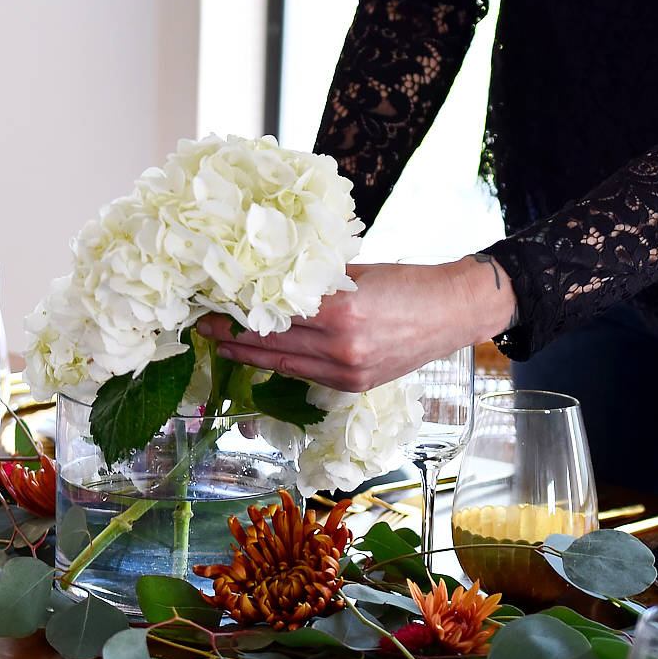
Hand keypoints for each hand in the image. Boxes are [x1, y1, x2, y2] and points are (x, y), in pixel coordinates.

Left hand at [194, 258, 513, 392]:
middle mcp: (341, 346)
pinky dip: (282, 363)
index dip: (238, 311)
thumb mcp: (358, 273)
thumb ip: (316, 282)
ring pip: (284, 363)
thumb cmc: (408, 282)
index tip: (212, 304)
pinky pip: (306, 373)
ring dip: (249, 355)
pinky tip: (261, 357)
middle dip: (233, 335)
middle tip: (203, 325)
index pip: (274, 314)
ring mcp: (347, 371)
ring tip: (221, 344)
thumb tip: (271, 281)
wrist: (454, 313)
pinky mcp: (353, 385)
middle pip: (271, 343)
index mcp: (341, 311)